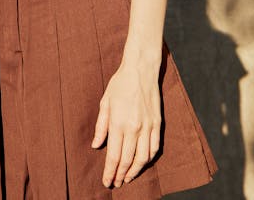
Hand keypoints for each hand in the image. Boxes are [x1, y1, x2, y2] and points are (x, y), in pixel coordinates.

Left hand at [91, 61, 161, 187]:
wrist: (141, 69)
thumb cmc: (120, 84)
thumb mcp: (105, 102)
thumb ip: (101, 126)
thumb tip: (96, 145)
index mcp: (118, 123)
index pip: (113, 156)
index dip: (110, 172)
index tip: (107, 182)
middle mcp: (134, 128)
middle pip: (127, 160)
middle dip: (120, 175)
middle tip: (116, 183)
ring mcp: (148, 126)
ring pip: (143, 158)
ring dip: (135, 171)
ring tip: (128, 177)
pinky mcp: (157, 123)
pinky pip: (154, 148)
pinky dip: (149, 159)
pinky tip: (142, 163)